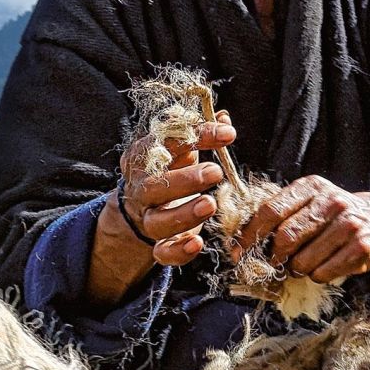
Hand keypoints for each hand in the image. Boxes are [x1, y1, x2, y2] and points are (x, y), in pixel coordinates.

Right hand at [116, 114, 237, 269]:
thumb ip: (199, 133)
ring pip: (158, 221)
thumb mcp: (181, 148)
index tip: (228, 133)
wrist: (143, 206)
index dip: (196, 135)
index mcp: (143, 157)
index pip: (165, 142)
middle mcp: (141, 188)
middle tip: (215, 173)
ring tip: (211, 204)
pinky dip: (178, 251)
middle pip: (155, 185)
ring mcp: (147, 217)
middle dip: (185, 179)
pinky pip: (162, 252)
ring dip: (184, 214)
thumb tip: (223, 117)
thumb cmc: (170, 168)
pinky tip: (197, 243)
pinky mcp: (158, 243)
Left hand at [229, 174, 369, 281]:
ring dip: (296, 269)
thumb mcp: (310, 200)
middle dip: (274, 257)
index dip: (250, 235)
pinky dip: (316, 276)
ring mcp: (348, 224)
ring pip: (303, 260)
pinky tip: (322, 267)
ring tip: (303, 265)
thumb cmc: (335, 214)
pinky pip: (324, 272)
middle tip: (275, 263)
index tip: (239, 252)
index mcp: (311, 187)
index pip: (271, 211)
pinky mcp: (361, 246)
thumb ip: (282, 213)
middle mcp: (331, 202)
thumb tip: (245, 242)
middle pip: (286, 237)